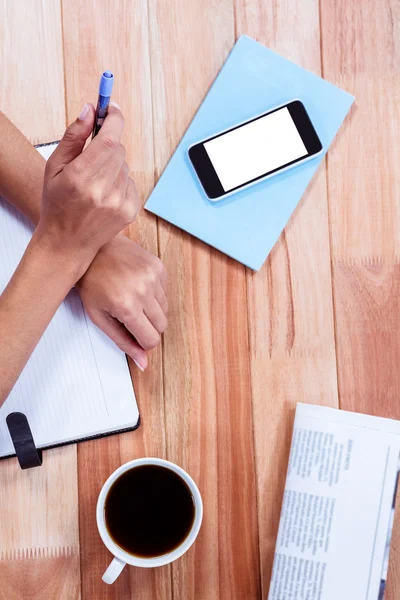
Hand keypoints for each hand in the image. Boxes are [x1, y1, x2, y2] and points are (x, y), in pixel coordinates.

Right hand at [35, 103, 138, 278]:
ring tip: (95, 181)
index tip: (111, 108)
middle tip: (95, 148)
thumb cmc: (58, 202)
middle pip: (119, 149)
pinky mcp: (130, 211)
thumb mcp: (55, 167)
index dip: (114, 119)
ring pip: (125, 165)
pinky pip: (130, 181)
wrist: (68, 242)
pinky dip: (119, 181)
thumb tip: (90, 110)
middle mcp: (102, 192)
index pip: (109, 140)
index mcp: (80, 178)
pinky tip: (104, 194)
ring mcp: (119, 203)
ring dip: (113, 165)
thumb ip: (74, 136)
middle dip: (108, 143)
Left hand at [77, 235, 167, 369]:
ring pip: (165, 309)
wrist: (92, 249)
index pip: (151, 339)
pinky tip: (137, 285)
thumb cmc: (91, 283)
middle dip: (148, 326)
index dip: (142, 341)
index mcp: (127, 307)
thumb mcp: (100, 318)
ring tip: (131, 297)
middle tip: (129, 315)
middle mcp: (144, 291)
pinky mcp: (159, 266)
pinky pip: (165, 291)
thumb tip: (143, 363)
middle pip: (162, 326)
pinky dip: (154, 293)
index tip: (131, 331)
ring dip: (151, 309)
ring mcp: (153, 277)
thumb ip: (123, 342)